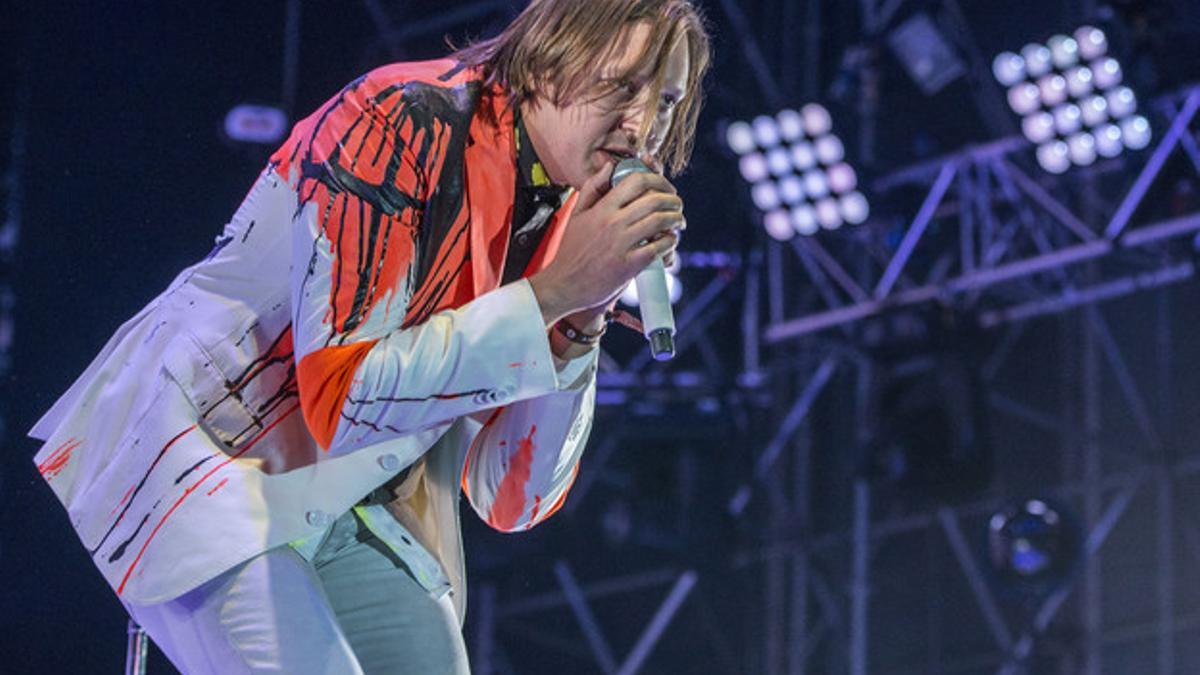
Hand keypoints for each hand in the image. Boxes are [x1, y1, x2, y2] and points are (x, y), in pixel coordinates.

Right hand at [529, 161, 684, 325]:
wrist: (563, 284)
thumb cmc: (571, 251)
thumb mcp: (576, 215)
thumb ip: (592, 188)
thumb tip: (609, 167)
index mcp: (602, 208)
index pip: (636, 181)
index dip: (657, 179)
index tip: (665, 187)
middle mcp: (612, 223)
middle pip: (654, 200)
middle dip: (673, 199)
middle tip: (678, 204)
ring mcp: (621, 245)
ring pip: (659, 221)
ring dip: (676, 219)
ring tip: (679, 221)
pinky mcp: (628, 266)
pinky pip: (657, 248)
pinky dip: (670, 242)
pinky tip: (670, 241)